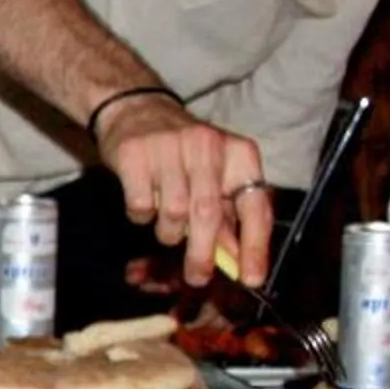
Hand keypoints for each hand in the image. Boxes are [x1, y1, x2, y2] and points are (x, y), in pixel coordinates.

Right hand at [94, 94, 271, 288]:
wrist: (136, 110)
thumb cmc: (184, 154)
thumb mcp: (215, 178)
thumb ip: (228, 217)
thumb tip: (237, 262)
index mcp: (239, 154)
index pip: (255, 206)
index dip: (255, 246)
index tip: (252, 279)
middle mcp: (208, 145)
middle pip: (208, 215)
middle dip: (202, 254)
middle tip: (197, 277)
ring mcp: (169, 148)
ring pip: (172, 214)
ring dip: (168, 231)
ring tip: (166, 222)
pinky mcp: (134, 154)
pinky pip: (140, 207)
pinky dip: (141, 216)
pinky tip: (144, 200)